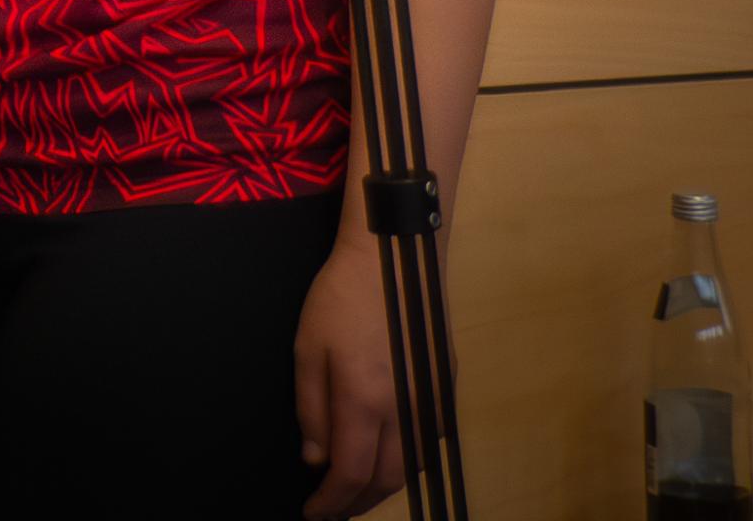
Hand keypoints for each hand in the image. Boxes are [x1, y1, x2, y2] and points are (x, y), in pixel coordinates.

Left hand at [294, 241, 408, 514]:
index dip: (332, 501)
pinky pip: (427, 442)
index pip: (351, 473)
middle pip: (386, 479)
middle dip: (357, 502)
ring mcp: (431, 401)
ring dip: (384, 487)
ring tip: (356, 492)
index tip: (314, 513)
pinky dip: (405, 463)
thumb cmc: (340, 297)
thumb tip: (316, 459)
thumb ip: (311, 409)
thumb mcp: (307, 348)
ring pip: (412, 466)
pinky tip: (387, 458)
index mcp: (364, 400)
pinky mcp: (445, 388)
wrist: (395, 257)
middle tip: (333, 509)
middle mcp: (405, 409)